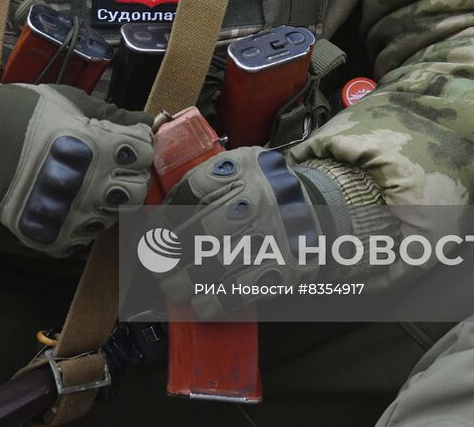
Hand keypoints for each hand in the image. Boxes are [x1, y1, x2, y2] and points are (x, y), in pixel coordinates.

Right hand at [0, 76, 153, 256]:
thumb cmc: (26, 115)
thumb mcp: (74, 102)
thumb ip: (115, 116)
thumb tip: (148, 121)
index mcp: (102, 148)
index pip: (146, 155)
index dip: (136, 147)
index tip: (124, 144)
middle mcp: (93, 187)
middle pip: (136, 192)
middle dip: (126, 178)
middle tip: (106, 167)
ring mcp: (73, 216)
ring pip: (111, 218)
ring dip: (102, 202)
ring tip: (79, 184)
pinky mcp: (53, 237)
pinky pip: (82, 238)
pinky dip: (78, 224)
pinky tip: (64, 204)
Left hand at [157, 147, 344, 316]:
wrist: (322, 210)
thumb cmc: (265, 192)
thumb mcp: (240, 168)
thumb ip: (205, 182)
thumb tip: (160, 217)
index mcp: (243, 170)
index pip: (194, 192)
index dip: (166, 218)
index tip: (152, 235)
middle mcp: (259, 199)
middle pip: (203, 229)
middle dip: (171, 253)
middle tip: (156, 266)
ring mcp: (274, 234)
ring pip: (220, 262)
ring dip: (188, 280)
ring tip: (173, 287)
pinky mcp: (286, 267)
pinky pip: (245, 288)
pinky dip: (218, 301)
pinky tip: (200, 305)